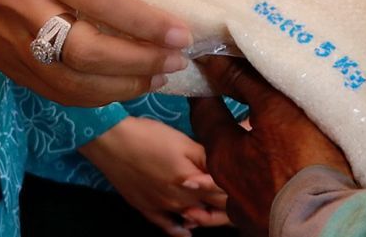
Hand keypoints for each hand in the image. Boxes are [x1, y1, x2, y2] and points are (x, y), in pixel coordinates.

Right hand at [0, 0, 197, 106]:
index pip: (100, 0)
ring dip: (125, 84)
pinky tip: (126, 85)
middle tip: (177, 57)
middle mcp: (24, 8)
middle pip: (87, 49)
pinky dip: (99, 95)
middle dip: (139, 60)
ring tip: (161, 74)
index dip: (145, 21)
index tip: (181, 31)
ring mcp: (14, 46)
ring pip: (74, 80)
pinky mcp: (12, 71)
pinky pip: (61, 93)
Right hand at [81, 116, 231, 235]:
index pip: (226, 195)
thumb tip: (229, 169)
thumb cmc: (151, 137)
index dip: (241, 191)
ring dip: (207, 217)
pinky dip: (179, 230)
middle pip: (212, 211)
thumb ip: (208, 159)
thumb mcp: (185, 142)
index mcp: (194, 183)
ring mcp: (163, 208)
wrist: (112, 142)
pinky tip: (186, 230)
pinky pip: (167, 226)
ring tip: (220, 212)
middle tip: (242, 201)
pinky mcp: (146, 209)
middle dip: (228, 207)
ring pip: (192, 220)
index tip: (253, 187)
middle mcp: (182, 202)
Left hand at [189, 57, 350, 235]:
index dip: (207, 89)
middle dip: (232, 124)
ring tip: (273, 141)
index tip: (210, 71)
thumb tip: (211, 58)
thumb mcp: (275, 109)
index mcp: (222, 154)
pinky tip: (285, 174)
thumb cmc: (300, 160)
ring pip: (243, 174)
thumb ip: (244, 81)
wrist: (327, 221)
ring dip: (252, 157)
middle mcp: (227, 185)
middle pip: (224, 146)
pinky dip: (269, 181)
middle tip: (251, 104)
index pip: (204, 112)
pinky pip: (263, 195)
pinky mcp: (268, 224)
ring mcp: (247, 210)